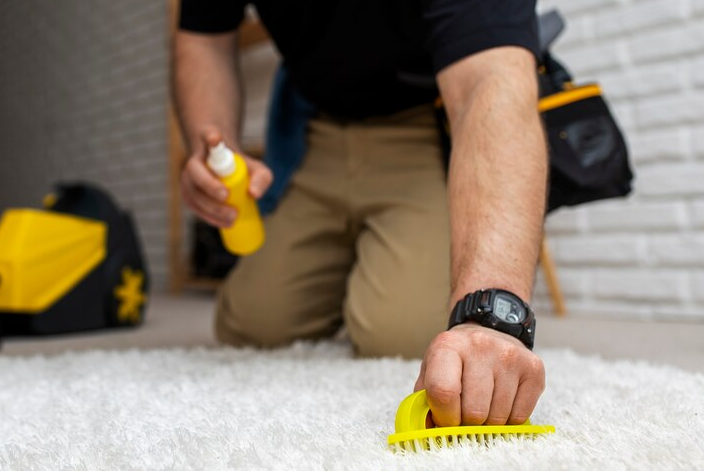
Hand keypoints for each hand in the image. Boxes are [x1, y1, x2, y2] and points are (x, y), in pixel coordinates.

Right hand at [181, 126, 272, 227]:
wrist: (224, 170)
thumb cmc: (241, 168)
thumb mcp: (257, 169)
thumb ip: (262, 178)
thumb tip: (254, 194)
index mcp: (210, 146)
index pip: (207, 135)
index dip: (211, 137)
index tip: (216, 138)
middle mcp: (195, 160)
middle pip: (195, 172)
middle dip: (210, 187)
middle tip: (228, 198)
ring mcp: (188, 178)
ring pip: (192, 192)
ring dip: (211, 208)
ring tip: (232, 219)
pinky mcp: (188, 194)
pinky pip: (193, 205)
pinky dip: (207, 216)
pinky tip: (222, 224)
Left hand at [414, 322, 544, 425]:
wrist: (489, 332)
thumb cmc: (456, 360)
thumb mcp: (431, 371)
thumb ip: (424, 400)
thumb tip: (427, 432)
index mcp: (448, 346)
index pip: (444, 392)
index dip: (445, 416)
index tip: (446, 419)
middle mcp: (480, 346)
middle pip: (474, 410)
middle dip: (467, 421)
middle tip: (466, 412)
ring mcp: (509, 355)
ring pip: (498, 417)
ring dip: (489, 421)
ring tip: (484, 403)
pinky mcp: (533, 368)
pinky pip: (520, 415)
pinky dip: (509, 419)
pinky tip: (502, 402)